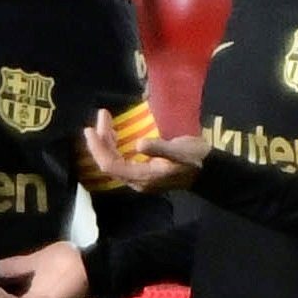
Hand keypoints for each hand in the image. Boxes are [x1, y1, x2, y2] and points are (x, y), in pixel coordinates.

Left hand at [80, 109, 205, 193]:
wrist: (207, 171)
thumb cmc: (195, 159)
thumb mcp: (180, 151)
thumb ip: (159, 148)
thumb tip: (138, 144)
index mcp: (143, 177)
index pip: (111, 165)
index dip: (98, 148)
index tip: (90, 129)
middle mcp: (136, 181)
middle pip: (109, 163)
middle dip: (101, 140)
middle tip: (103, 115)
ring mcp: (139, 179)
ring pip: (113, 162)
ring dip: (106, 142)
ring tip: (105, 120)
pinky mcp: (142, 173)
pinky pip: (120, 161)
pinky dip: (114, 146)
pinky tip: (114, 134)